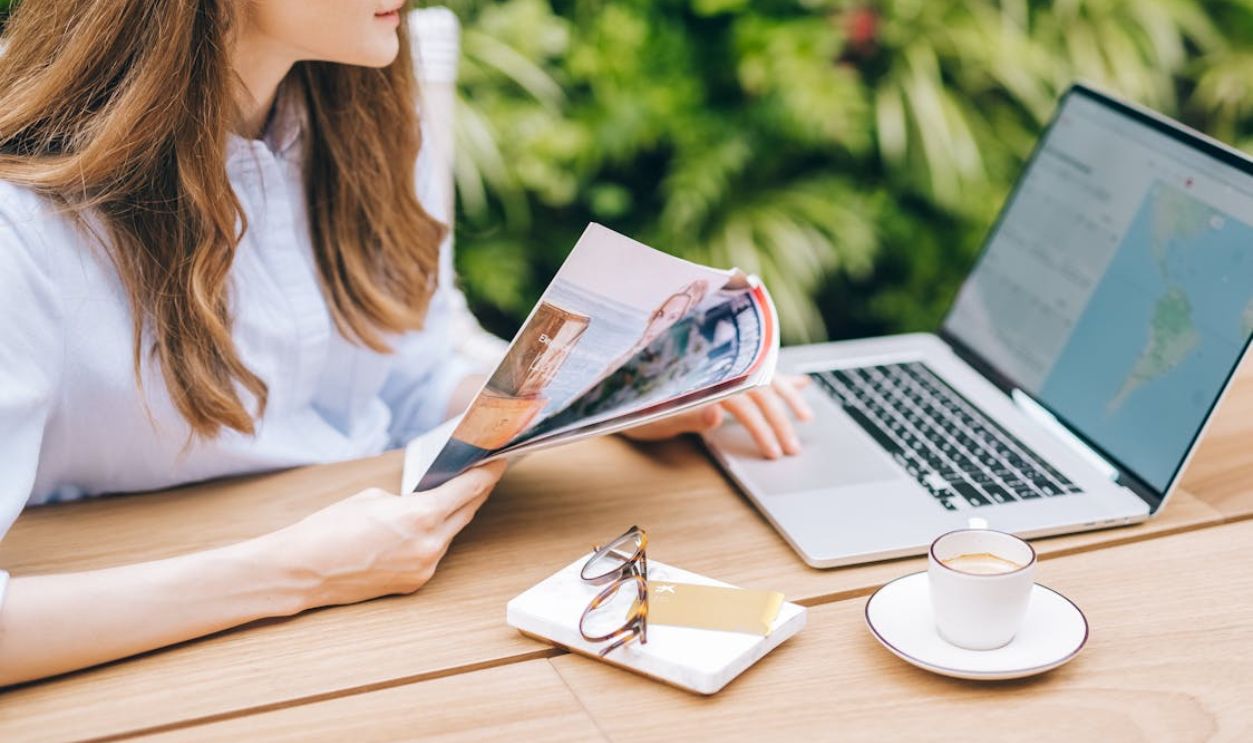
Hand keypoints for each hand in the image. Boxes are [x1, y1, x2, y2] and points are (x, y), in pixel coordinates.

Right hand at [270, 461, 506, 609]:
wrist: (302, 570)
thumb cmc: (330, 528)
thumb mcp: (373, 498)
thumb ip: (409, 500)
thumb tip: (426, 503)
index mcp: (421, 516)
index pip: (470, 490)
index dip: (488, 473)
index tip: (500, 460)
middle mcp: (429, 545)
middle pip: (467, 512)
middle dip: (477, 492)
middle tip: (486, 474)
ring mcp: (424, 568)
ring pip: (451, 534)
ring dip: (454, 516)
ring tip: (457, 496)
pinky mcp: (414, 583)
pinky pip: (434, 554)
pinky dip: (434, 538)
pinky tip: (427, 526)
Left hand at [623, 375, 813, 458]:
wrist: (617, 387)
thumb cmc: (631, 405)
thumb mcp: (653, 417)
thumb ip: (686, 415)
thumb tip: (717, 413)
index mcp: (703, 378)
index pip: (744, 403)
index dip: (761, 428)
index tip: (773, 452)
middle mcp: (716, 366)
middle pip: (759, 390)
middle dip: (780, 419)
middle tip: (794, 448)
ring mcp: (722, 365)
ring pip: (764, 376)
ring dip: (788, 395)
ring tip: (806, 416)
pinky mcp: (723, 368)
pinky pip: (758, 369)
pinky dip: (780, 378)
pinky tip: (801, 383)